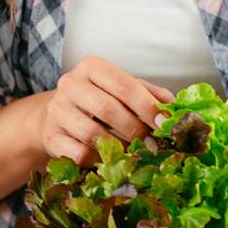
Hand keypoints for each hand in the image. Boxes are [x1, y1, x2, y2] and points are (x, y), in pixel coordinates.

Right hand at [39, 55, 175, 165]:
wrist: (57, 114)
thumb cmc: (99, 100)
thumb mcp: (124, 90)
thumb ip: (151, 95)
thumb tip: (178, 109)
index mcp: (93, 67)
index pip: (124, 85)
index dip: (147, 106)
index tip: (164, 124)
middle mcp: (70, 84)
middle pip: (108, 109)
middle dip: (135, 129)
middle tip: (152, 144)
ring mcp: (57, 110)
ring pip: (92, 134)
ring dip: (119, 148)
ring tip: (134, 153)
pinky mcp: (50, 136)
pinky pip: (79, 154)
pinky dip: (100, 161)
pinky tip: (110, 160)